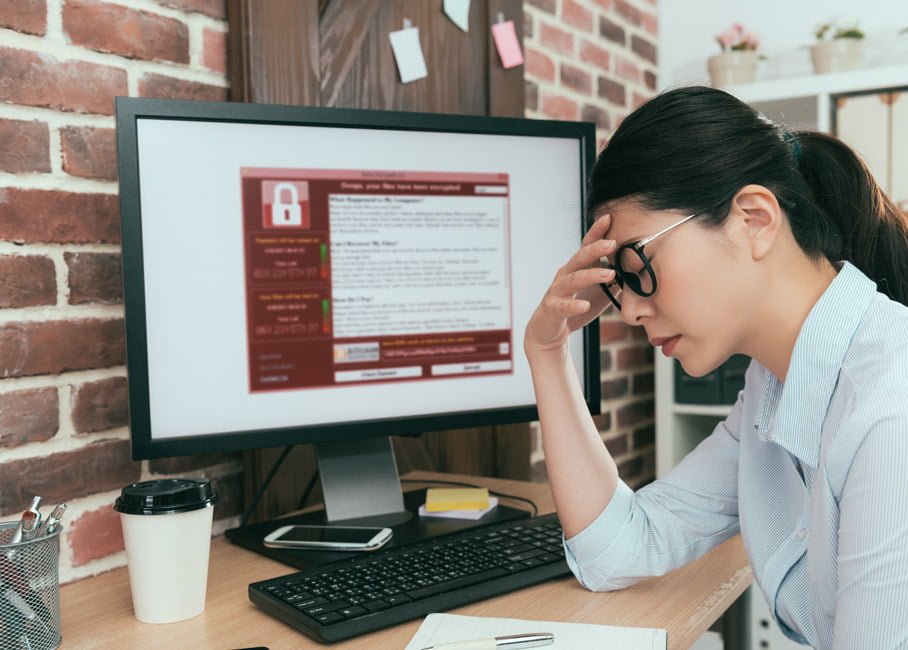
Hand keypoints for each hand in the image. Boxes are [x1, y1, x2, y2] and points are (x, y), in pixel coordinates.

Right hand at [524, 214, 616, 354]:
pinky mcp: (552, 310)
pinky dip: (573, 305)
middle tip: (613, 243)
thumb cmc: (576, 306)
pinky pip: (562, 306)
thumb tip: (641, 271)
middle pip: (579, 258)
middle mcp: (565, 276)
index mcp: (577, 268)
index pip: (587, 246)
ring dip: (591, 275)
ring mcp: (557, 292)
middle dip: (595, 249)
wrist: (550, 332)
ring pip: (572, 280)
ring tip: (609, 274)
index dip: (597, 232)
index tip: (609, 218)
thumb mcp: (599, 291)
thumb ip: (616, 280)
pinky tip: (585, 305)